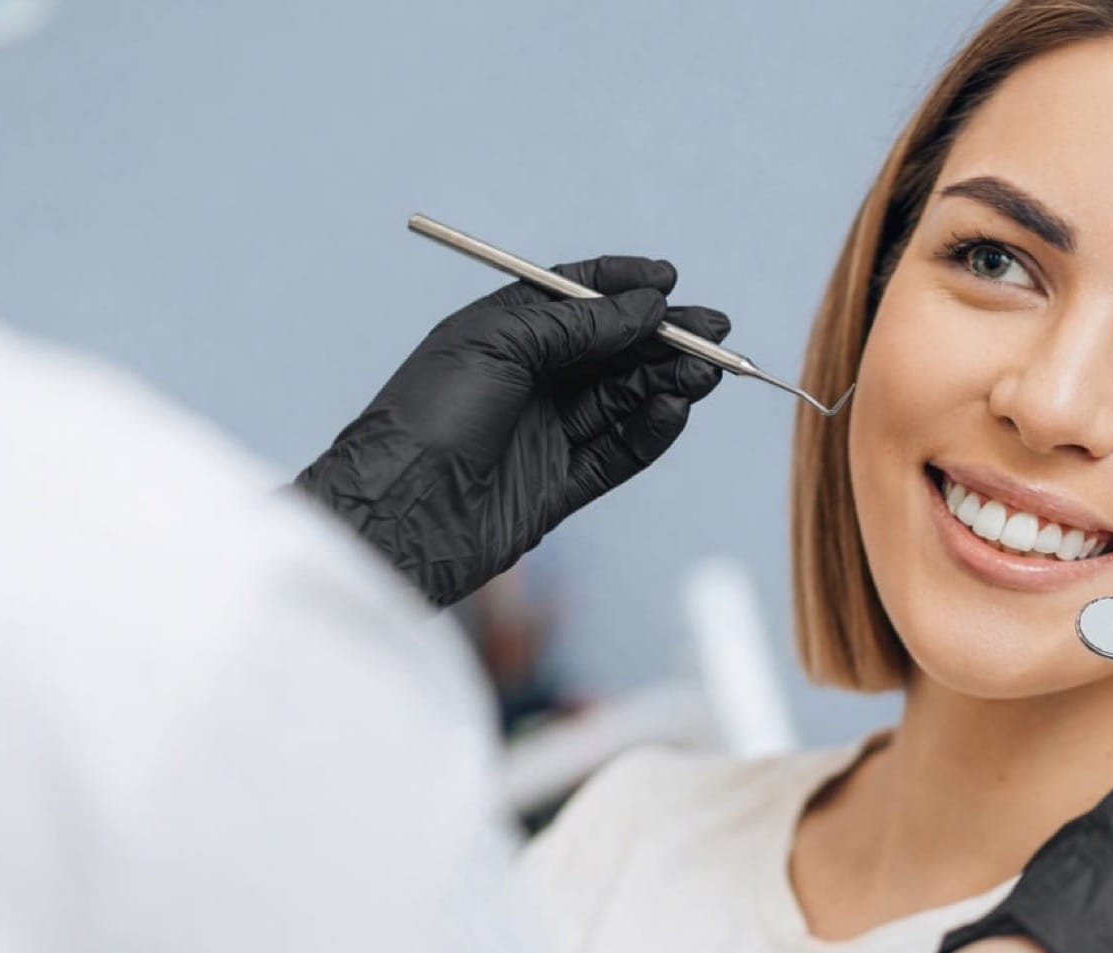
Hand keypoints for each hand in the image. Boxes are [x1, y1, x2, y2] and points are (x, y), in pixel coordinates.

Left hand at [296, 257, 730, 605]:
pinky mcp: (561, 487)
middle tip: (715, 330)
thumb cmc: (426, 417)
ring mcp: (545, 434)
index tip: (669, 278)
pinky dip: (651, 431)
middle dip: (664, 337)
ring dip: (667, 381)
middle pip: (612, 350)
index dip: (624, 286)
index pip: (574, 298)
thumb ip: (576, 323)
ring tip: (705, 371)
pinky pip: (620, 453)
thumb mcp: (497, 343)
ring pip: (623, 399)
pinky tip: (674, 410)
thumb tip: (646, 305)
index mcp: (502, 334)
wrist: (397, 514)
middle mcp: (527, 381)